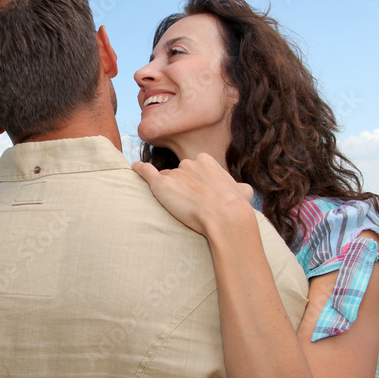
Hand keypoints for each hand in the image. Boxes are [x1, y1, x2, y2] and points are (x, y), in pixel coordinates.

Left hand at [131, 153, 253, 234]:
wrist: (225, 216)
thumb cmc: (235, 206)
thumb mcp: (243, 192)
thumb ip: (240, 187)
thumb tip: (243, 190)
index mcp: (206, 161)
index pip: (193, 169)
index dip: (194, 184)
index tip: (199, 196)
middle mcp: (188, 163)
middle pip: (178, 174)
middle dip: (181, 187)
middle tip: (189, 204)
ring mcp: (174, 173)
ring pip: (166, 180)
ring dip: (169, 192)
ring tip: (177, 207)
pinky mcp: (161, 184)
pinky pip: (146, 172)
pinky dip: (139, 170)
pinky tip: (135, 169)